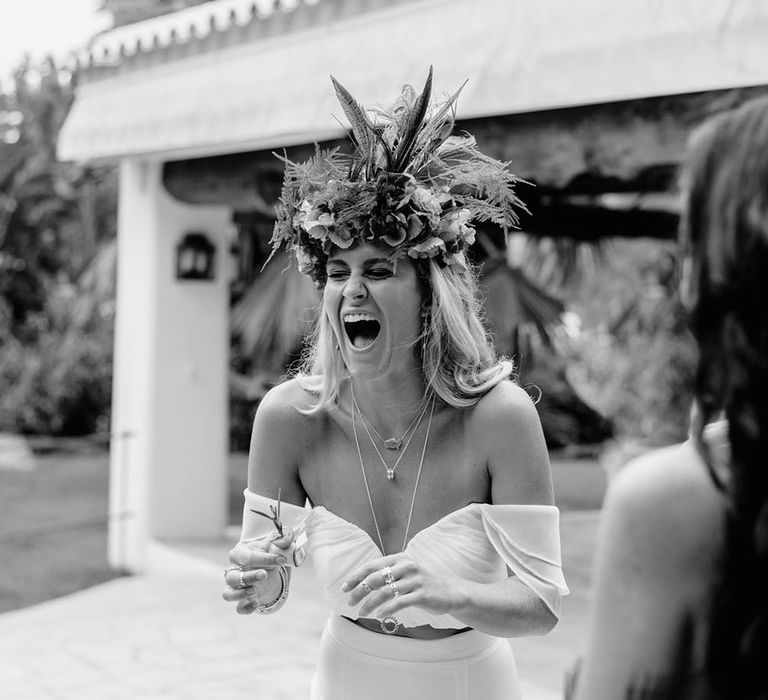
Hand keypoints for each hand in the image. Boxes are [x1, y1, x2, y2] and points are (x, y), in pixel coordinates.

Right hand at [222, 530, 293, 613]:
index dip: (264, 559)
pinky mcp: (243, 600)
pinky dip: (246, 608)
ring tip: (255, 590)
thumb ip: (282, 539)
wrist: (268, 565)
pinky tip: (257, 603)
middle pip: (232, 577)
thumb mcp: (274, 542)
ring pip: (228, 594)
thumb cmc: (268, 551)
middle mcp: (233, 571)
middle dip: (249, 577)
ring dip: (241, 594)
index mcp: (238, 553)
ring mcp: (236, 587)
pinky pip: (238, 608)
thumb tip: (285, 540)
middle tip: (265, 574)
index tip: (281, 560)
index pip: (246, 557)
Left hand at [341, 553, 465, 618]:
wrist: (450, 591)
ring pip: (385, 592)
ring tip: (361, 612)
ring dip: (369, 603)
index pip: (371, 565)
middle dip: (359, 591)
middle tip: (350, 602)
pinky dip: (386, 609)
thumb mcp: (405, 572)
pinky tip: (378, 616)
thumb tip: (362, 582)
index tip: (344, 588)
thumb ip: (388, 573)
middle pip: (375, 578)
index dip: (355, 576)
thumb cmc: (422, 583)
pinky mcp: (422, 594)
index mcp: (399, 558)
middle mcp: (406, 566)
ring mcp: (414, 580)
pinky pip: (399, 602)